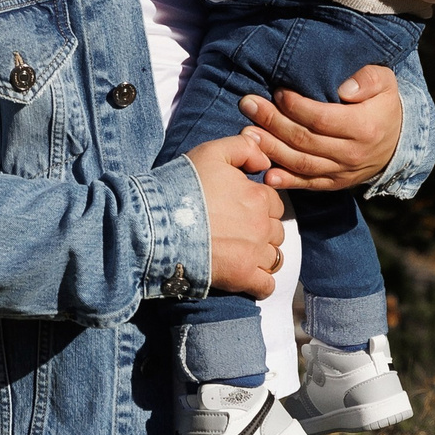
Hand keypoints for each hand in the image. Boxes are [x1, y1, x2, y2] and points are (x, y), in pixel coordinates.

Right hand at [186, 134, 284, 296]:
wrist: (158, 222)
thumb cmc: (182, 187)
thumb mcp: (211, 152)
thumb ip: (243, 148)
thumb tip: (265, 160)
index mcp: (258, 197)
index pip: (274, 204)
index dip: (259, 206)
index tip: (240, 209)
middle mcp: (262, 226)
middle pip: (276, 231)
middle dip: (261, 231)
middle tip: (236, 230)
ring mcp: (253, 253)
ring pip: (274, 258)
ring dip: (261, 256)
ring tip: (238, 253)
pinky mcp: (242, 277)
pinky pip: (266, 286)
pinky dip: (260, 283)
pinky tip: (245, 276)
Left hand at [241, 63, 402, 192]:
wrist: (399, 141)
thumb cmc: (384, 104)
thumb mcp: (385, 82)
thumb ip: (368, 79)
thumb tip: (344, 89)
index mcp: (363, 127)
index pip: (321, 118)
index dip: (296, 106)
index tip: (277, 92)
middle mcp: (352, 153)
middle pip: (304, 140)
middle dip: (273, 122)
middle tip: (248, 105)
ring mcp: (343, 172)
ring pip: (301, 163)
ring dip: (271, 149)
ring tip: (247, 133)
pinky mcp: (335, 183)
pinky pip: (307, 184)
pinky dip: (286, 181)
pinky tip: (266, 174)